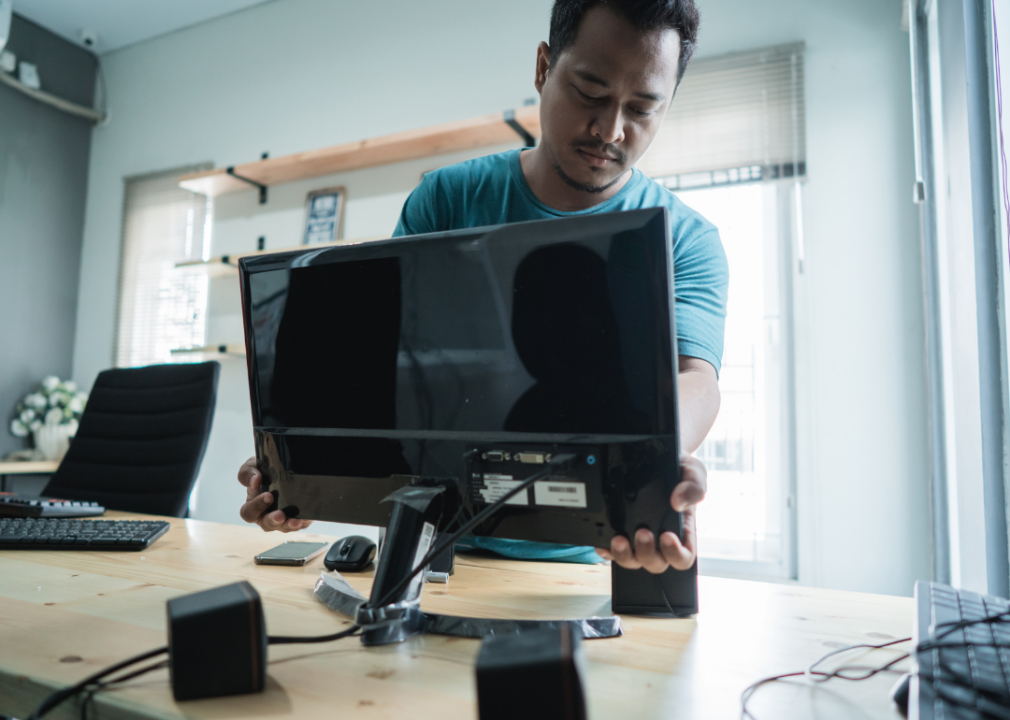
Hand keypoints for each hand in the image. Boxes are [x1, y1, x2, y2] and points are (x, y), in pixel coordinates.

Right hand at [237, 456, 312, 531]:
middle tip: (280, 514)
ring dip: (289, 525)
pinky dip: (304, 521)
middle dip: (273, 520)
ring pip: (284, 527)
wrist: (288, 468)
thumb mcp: (254, 466)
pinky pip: (301, 524)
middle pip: (267, 524)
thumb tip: (255, 480)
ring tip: (296, 521)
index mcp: (252, 506)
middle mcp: (266, 516)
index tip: (268, 496)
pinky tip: (307, 517)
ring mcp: (283, 520)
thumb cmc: (265, 469)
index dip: (257, 506)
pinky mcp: (299, 519)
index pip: (249, 512)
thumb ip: (248, 472)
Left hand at [596, 454, 705, 572]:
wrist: (657, 456)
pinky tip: (603, 541)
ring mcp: (639, 538)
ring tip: (619, 538)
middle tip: (642, 532)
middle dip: (647, 552)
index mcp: (682, 531)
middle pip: (656, 563)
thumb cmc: (678, 470)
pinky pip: (612, 551)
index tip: (666, 536)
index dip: (675, 554)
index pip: (683, 557)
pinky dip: (606, 549)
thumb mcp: (693, 472)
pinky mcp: (621, 532)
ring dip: (624, 555)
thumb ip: (694, 487)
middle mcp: (660, 539)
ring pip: (633, 561)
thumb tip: (679, 502)